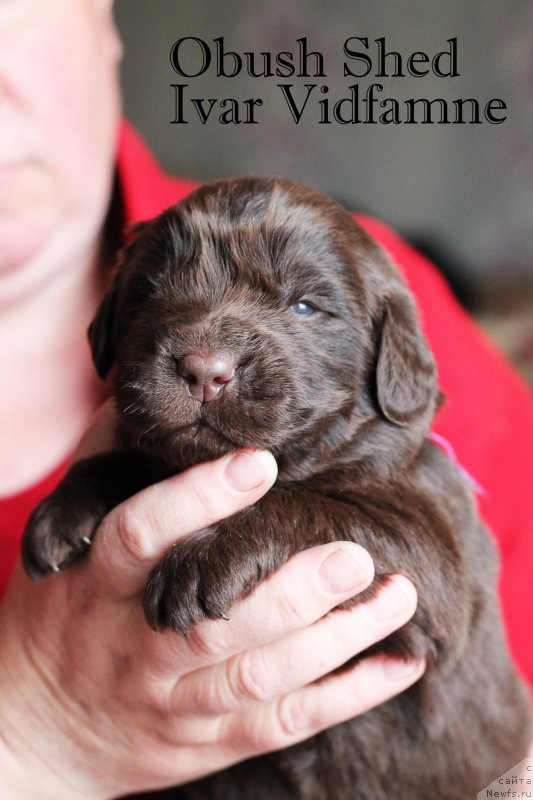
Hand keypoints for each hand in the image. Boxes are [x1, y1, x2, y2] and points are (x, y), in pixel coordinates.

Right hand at [0, 406, 422, 798]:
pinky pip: (284, 723)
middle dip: (292, 591)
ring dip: (338, 638)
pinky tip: (401, 665)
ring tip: (397, 595)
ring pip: (262, 676)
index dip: (197, 499)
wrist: (36, 728)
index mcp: (98, 583)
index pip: (141, 535)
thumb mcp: (62, 538)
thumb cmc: (60, 614)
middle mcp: (138, 647)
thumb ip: (105, 468)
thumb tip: (142, 397)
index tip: (259, 462)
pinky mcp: (209, 739)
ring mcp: (176, 701)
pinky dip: (349, 696)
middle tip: (355, 552)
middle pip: (217, 622)